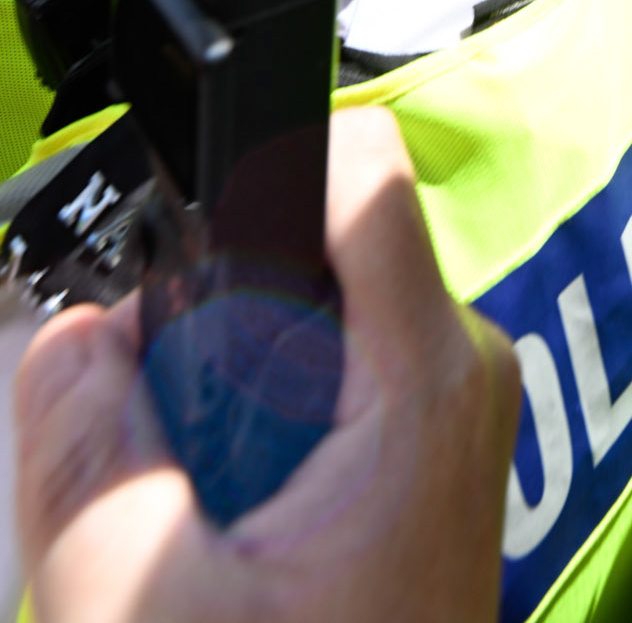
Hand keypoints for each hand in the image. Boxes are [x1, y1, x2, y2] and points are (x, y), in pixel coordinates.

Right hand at [16, 108, 519, 622]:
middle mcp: (452, 372)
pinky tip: (220, 545)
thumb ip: (87, 445)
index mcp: (421, 381)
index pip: (362, 173)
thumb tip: (67, 330)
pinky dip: (250, 440)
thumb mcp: (141, 604)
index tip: (178, 238)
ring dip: (218, 404)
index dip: (259, 165)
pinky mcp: (419, 451)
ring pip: (293, 326)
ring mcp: (442, 411)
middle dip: (205, 334)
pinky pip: (313, 383)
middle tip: (166, 460)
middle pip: (303, 252)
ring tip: (194, 529)